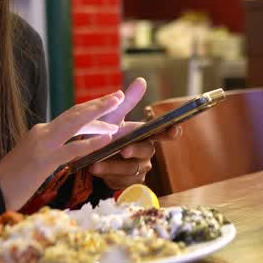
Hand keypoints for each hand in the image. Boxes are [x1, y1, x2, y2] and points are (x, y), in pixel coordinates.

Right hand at [0, 92, 122, 209]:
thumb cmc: (13, 181)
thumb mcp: (35, 160)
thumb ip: (52, 150)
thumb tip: (71, 147)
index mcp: (41, 132)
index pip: (70, 116)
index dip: (90, 108)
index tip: (108, 101)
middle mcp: (42, 133)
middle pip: (75, 113)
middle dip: (98, 104)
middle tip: (119, 95)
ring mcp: (42, 145)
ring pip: (74, 123)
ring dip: (97, 113)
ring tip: (117, 105)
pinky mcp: (43, 161)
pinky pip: (72, 149)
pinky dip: (91, 142)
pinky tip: (107, 138)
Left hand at [90, 77, 181, 192]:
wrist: (88, 156)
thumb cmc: (105, 133)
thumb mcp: (113, 116)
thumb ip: (127, 101)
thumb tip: (141, 80)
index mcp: (144, 135)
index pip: (163, 132)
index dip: (171, 131)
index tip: (174, 129)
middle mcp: (145, 151)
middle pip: (147, 151)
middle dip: (135, 150)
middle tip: (124, 150)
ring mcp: (138, 168)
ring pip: (132, 168)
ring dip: (114, 165)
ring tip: (97, 163)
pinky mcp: (127, 182)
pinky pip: (121, 180)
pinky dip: (107, 174)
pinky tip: (95, 169)